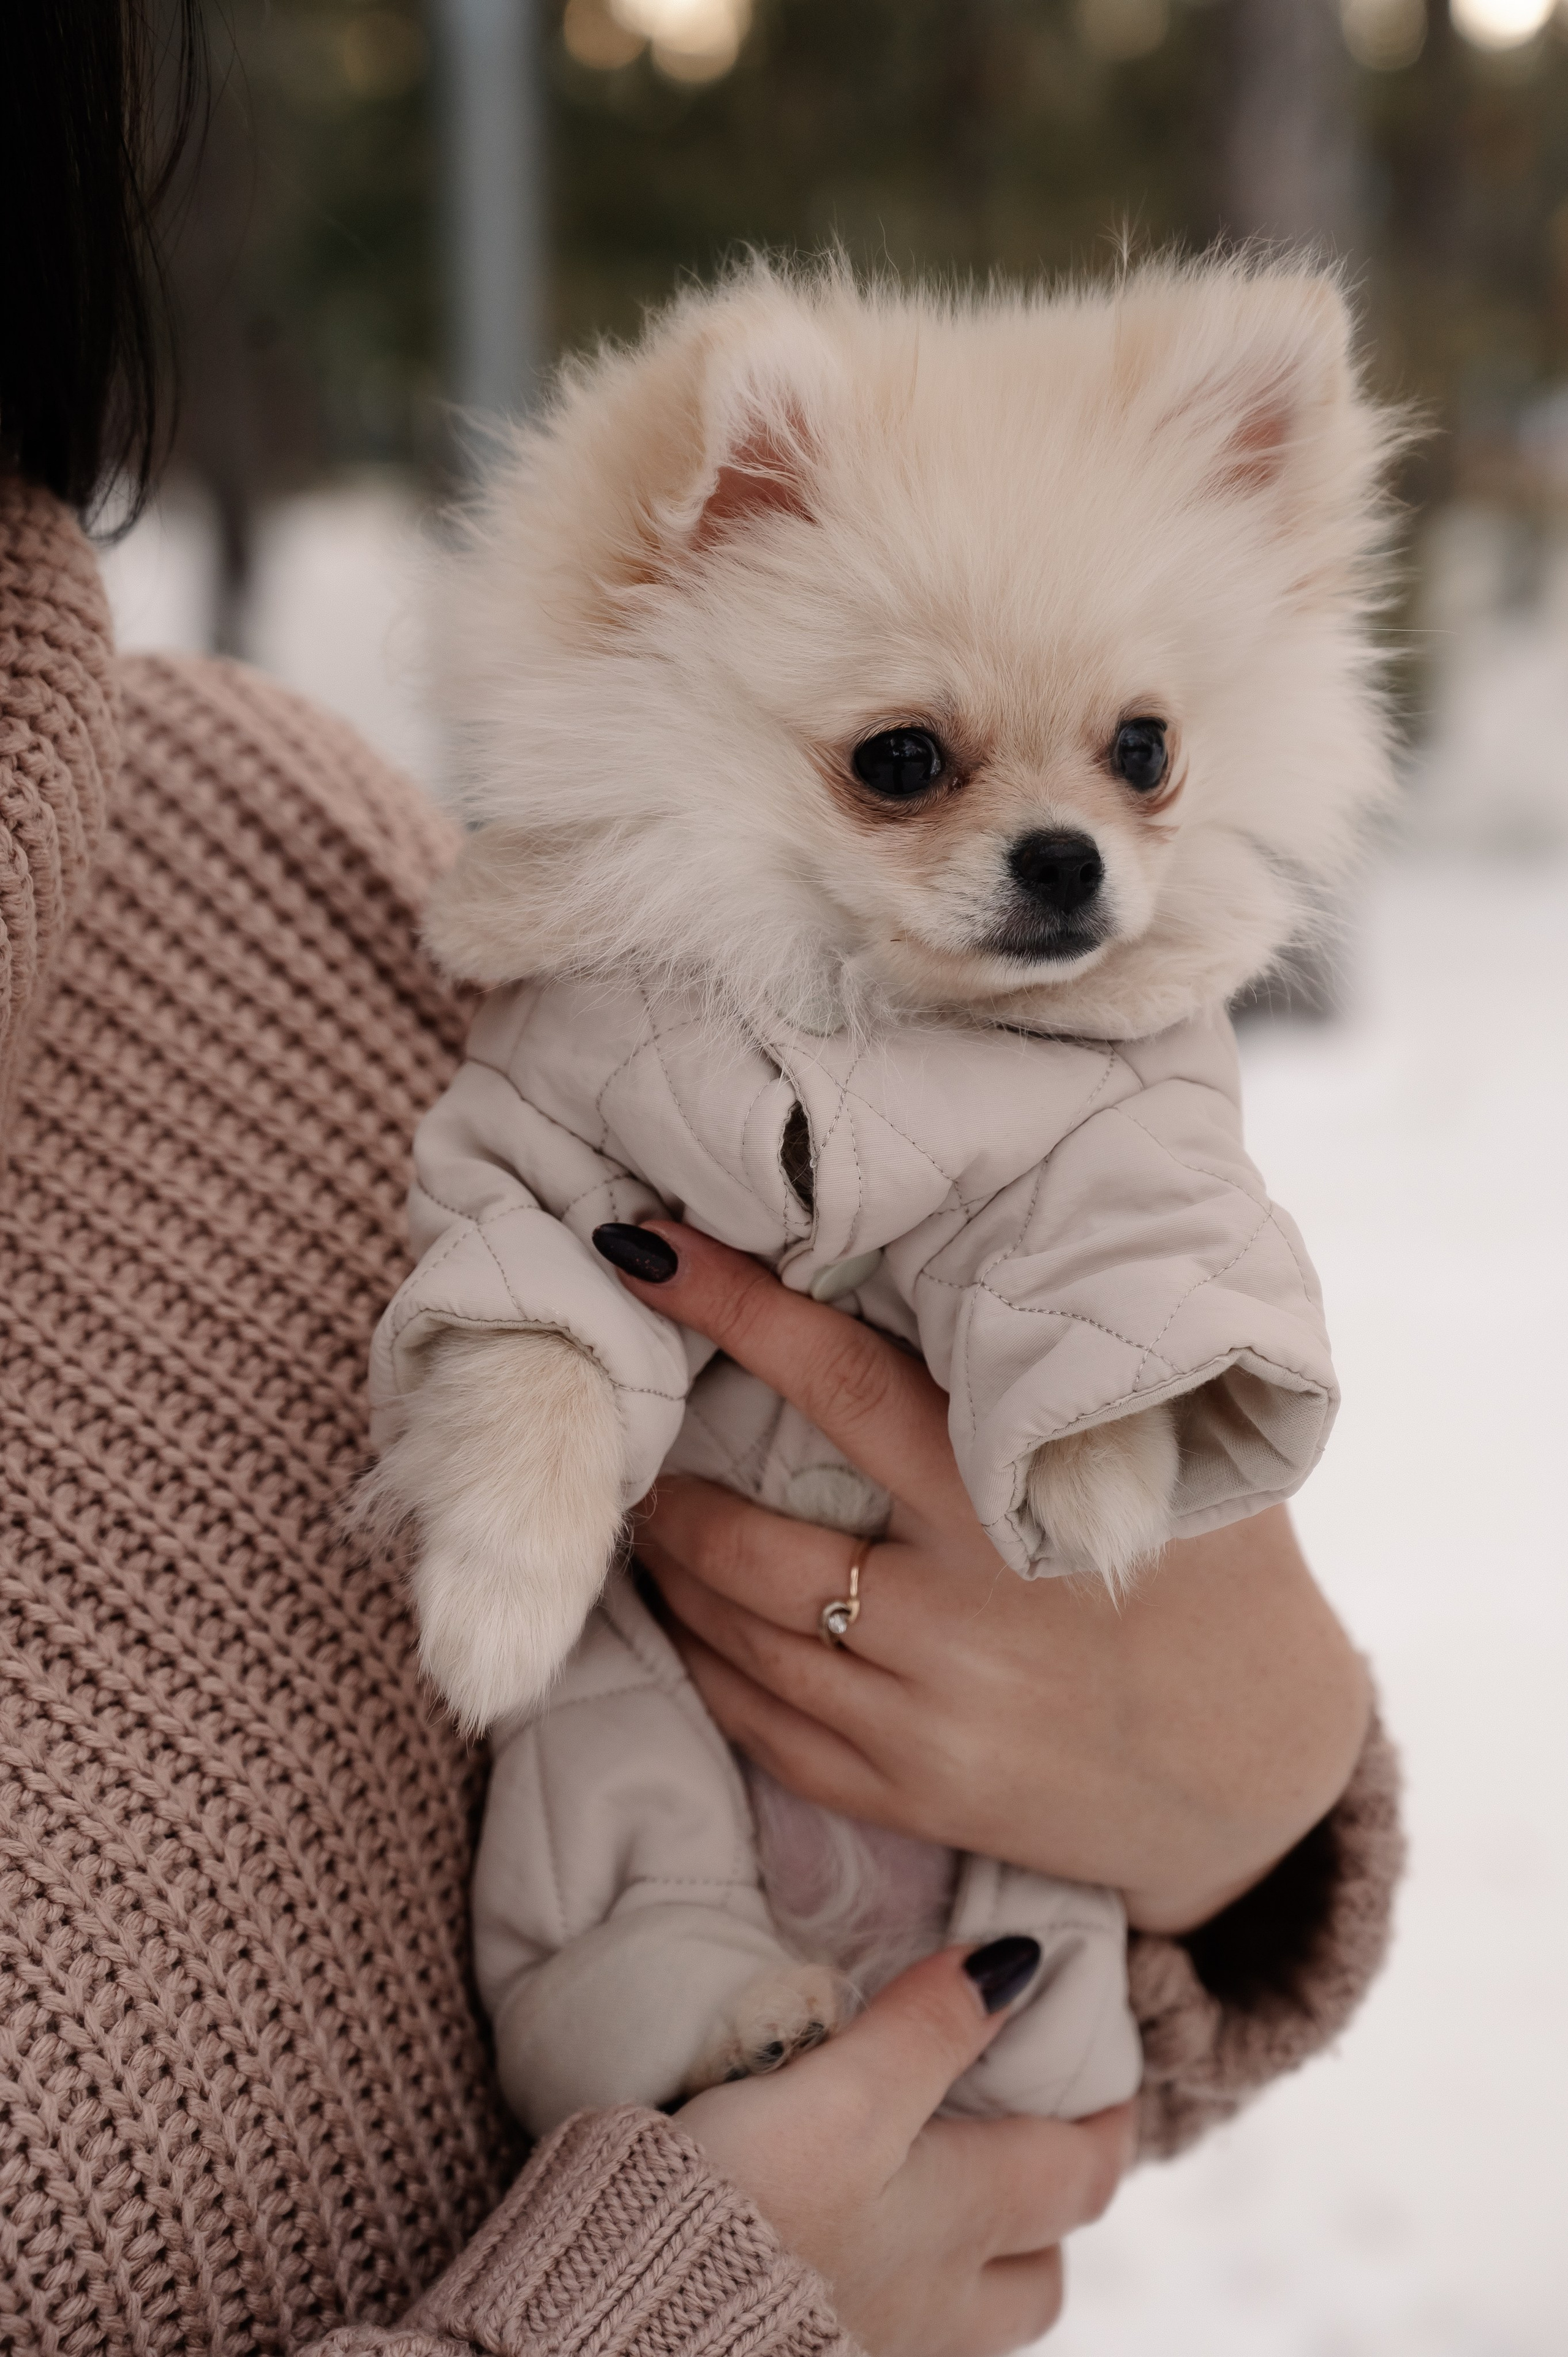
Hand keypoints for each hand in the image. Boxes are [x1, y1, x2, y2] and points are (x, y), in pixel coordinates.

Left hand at [606, 1221, 1371, 1933]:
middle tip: (618, 1432)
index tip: (650, 1250)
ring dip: (671, 1574)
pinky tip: (687, 1622)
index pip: (840, 1380)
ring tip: (638, 1520)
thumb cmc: (1218, 1583)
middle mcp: (954, 1621)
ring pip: (740, 1637)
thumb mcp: (1175, 1465)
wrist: (1258, 1778)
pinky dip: (709, 1668)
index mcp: (1010, 1510)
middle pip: (748, 1540)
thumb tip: (1000, 1245)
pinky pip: (765, 1730)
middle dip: (663, 1483)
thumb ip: (1081, 1379)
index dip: (736, 1308)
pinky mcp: (912, 1796)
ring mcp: (925, 1723)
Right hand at [678, 1939, 1135, 2356]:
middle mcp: (937, 2303)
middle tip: (1026, 2136)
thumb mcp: (843, 2096)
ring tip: (937, 2192)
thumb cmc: (743, 2208)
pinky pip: (895, 2333)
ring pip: (972, 2318)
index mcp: (961, 2222)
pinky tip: (849, 2249)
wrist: (625, 2330)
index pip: (1081, 2174)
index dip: (1107, 2116)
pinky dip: (900, 2287)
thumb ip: (928, 2029)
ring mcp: (877, 2348)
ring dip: (980, 2261)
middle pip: (1041, 2277)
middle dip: (1052, 2212)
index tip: (1102, 2059)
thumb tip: (1018, 1964)